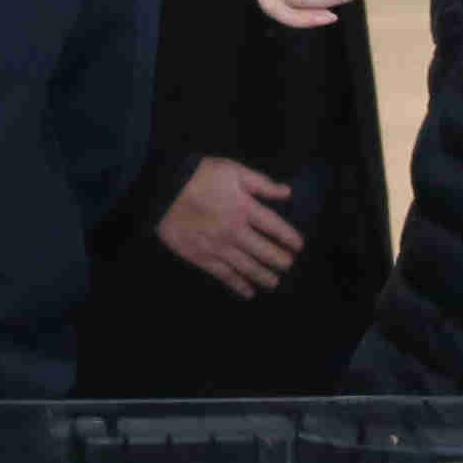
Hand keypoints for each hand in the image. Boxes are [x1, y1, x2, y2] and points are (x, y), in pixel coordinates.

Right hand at [154, 160, 309, 298]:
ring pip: (248, 267)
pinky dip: (239, 285)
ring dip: (264, 276)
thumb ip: (261, 183)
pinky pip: (225, 275)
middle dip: (280, 260)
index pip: (275, 227)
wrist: (163, 190)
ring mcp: (219, 247)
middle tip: (288, 265)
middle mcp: (235, 231)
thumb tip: (287, 193)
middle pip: (265, 251)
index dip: (289, 238)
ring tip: (274, 282)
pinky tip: (248, 292)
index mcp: (245, 208)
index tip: (298, 246)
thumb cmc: (199, 175)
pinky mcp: (202, 258)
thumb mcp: (232, 170)